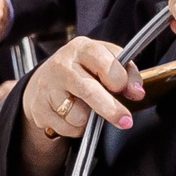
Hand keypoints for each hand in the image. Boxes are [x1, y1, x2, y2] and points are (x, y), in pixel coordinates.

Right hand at [21, 35, 148, 146]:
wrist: (46, 79)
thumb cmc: (85, 70)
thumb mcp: (107, 62)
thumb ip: (127, 73)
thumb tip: (137, 92)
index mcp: (82, 48)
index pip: (104, 63)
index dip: (119, 80)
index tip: (127, 91)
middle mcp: (61, 65)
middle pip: (89, 91)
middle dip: (111, 109)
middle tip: (125, 121)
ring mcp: (47, 86)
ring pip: (78, 115)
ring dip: (89, 119)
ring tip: (86, 108)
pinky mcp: (39, 108)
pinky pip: (67, 128)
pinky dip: (76, 127)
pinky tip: (71, 114)